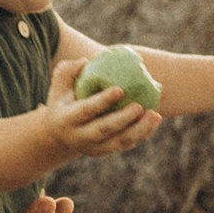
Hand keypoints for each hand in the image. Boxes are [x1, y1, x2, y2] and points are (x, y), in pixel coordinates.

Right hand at [42, 68, 164, 161]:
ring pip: (120, 141)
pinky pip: (127, 143)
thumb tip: (85, 61)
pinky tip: (155, 119)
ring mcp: (95, 147)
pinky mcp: (107, 150)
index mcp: (66, 120)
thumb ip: (67, 70)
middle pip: (104, 130)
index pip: (85, 111)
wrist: (61, 134)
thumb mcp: (59, 85)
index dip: (102, 101)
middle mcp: (80, 137)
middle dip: (123, 119)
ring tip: (154, 114)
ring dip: (139, 129)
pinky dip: (143, 133)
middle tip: (139, 106)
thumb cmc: (63, 100)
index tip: (119, 89)